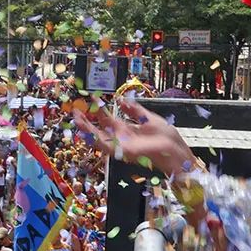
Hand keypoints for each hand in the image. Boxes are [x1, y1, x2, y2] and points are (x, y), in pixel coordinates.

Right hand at [74, 99, 195, 177]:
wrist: (173, 151)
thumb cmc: (165, 137)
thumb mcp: (147, 118)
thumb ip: (133, 110)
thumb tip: (120, 100)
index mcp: (127, 129)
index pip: (108, 119)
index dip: (99, 109)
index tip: (91, 98)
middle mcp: (121, 138)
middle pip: (99, 128)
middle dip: (87, 120)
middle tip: (77, 110)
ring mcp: (120, 145)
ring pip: (97, 137)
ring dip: (86, 128)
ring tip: (76, 118)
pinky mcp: (121, 152)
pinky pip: (103, 145)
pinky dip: (93, 138)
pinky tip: (85, 130)